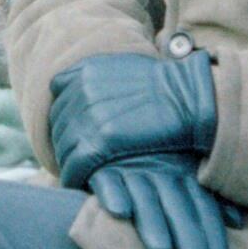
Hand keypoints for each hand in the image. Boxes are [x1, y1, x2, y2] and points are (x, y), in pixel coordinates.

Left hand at [49, 49, 218, 188]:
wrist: (189, 98)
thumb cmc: (165, 86)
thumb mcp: (124, 65)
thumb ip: (93, 74)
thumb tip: (62, 84)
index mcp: (86, 71)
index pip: (59, 103)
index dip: (66, 124)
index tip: (75, 137)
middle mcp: (81, 91)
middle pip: (58, 126)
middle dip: (65, 144)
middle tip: (76, 159)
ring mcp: (90, 116)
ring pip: (64, 147)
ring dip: (68, 162)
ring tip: (79, 173)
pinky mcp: (101, 142)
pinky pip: (75, 165)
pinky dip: (73, 176)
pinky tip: (79, 183)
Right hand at [91, 152, 238, 248]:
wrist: (108, 126)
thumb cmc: (151, 161)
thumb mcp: (180, 172)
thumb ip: (204, 197)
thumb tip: (237, 222)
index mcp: (183, 172)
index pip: (202, 206)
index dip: (212, 235)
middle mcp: (160, 168)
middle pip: (177, 206)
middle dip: (189, 238)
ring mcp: (131, 166)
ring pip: (144, 195)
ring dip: (152, 220)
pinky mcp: (101, 164)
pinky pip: (107, 179)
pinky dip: (112, 193)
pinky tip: (119, 212)